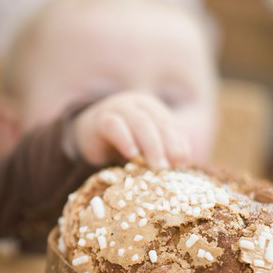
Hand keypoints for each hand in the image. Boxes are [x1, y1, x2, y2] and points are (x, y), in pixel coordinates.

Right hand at [71, 92, 190, 168]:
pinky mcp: (99, 119)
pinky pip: (113, 125)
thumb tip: (185, 163)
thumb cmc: (124, 142)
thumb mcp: (145, 146)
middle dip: (168, 146)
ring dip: (151, 145)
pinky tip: (131, 154)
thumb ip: (163, 150)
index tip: (184, 163)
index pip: (170, 125)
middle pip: (158, 123)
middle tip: (172, 168)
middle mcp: (138, 105)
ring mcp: (118, 109)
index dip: (179, 144)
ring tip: (158, 166)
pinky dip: (124, 138)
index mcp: (153, 109)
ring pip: (139, 122)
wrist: (88, 134)